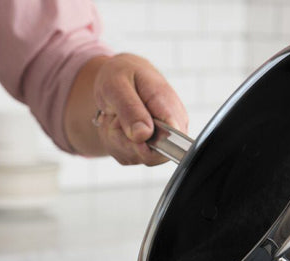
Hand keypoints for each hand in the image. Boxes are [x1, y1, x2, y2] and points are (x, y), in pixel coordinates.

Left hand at [65, 54, 187, 164]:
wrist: (122, 75)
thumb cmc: (121, 75)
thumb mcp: (116, 85)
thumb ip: (130, 109)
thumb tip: (144, 135)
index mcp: (169, 107)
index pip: (173, 141)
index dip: (148, 146)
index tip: (130, 132)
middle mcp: (173, 126)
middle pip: (153, 155)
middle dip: (125, 142)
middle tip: (116, 119)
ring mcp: (164, 138)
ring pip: (139, 158)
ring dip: (118, 141)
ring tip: (116, 118)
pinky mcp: (152, 147)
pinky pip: (132, 157)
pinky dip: (117, 144)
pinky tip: (118, 126)